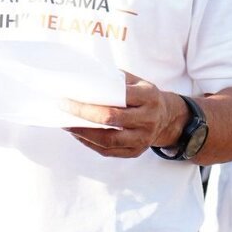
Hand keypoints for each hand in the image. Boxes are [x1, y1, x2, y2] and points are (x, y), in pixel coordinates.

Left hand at [63, 72, 183, 158]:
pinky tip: (78, 134)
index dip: (93, 98)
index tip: (70, 96)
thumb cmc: (144, 95)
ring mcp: (143, 138)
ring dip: (84, 133)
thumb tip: (84, 80)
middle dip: (83, 114)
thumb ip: (115, 80)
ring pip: (109, 140)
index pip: (119, 97)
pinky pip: (109, 151)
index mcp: (148, 97)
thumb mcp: (136, 81)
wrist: (167, 118)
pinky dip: (90, 143)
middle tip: (63, 108)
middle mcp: (148, 119)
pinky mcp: (136, 151)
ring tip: (66, 124)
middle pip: (111, 119)